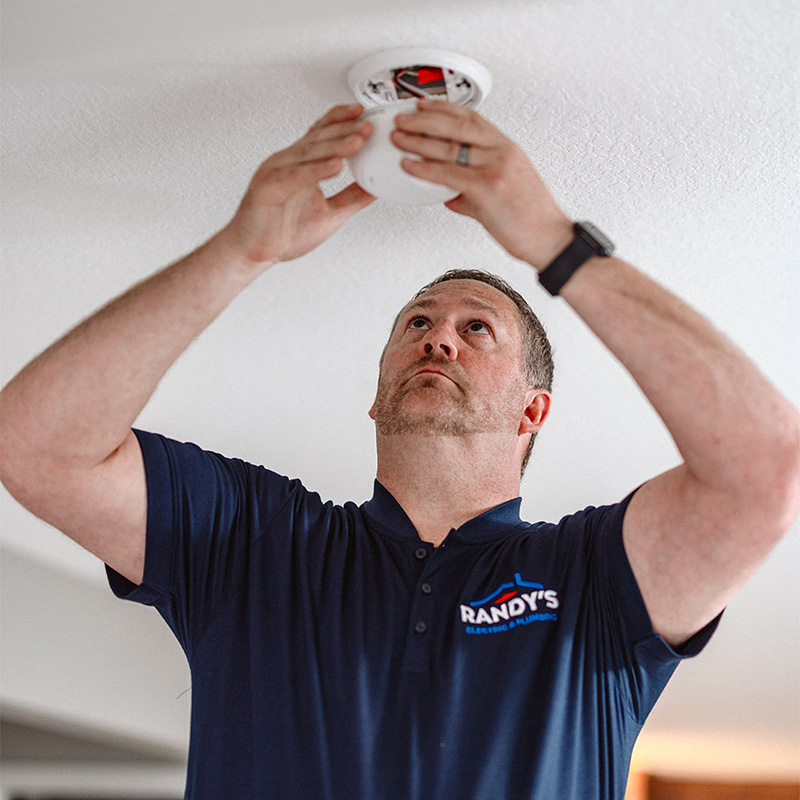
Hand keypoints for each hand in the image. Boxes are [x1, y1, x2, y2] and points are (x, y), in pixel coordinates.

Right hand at [221, 104, 375, 264]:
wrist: (253, 253)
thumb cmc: (282, 233)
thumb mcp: (329, 214)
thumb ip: (351, 199)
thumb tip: (375, 188)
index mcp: (299, 165)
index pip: (321, 135)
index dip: (340, 121)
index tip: (362, 114)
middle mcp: (287, 164)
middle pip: (318, 139)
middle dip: (344, 130)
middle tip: (367, 126)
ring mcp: (275, 173)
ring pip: (308, 154)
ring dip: (335, 146)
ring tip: (358, 141)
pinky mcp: (268, 189)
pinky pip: (296, 176)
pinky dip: (316, 170)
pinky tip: (336, 165)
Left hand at [392, 100, 572, 268]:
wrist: (549, 238)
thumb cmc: (530, 218)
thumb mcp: (504, 192)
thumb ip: (473, 191)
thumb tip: (450, 195)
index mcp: (506, 148)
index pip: (471, 118)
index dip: (444, 109)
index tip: (423, 105)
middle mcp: (501, 152)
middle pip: (456, 126)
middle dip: (424, 119)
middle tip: (402, 119)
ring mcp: (495, 168)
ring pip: (450, 147)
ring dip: (418, 141)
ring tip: (399, 139)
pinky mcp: (488, 188)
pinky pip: (449, 174)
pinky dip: (425, 168)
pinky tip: (410, 165)